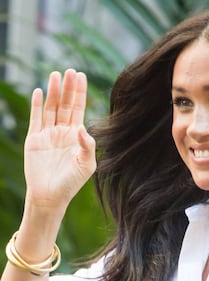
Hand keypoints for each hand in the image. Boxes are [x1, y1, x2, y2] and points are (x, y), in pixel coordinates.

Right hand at [24, 69, 95, 216]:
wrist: (50, 196)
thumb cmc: (72, 182)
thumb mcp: (86, 164)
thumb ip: (87, 145)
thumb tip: (82, 127)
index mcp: (77, 136)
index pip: (79, 109)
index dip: (80, 93)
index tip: (81, 76)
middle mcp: (63, 131)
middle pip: (66, 104)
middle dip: (68, 88)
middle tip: (70, 70)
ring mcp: (48, 134)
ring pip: (51, 108)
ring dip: (54, 92)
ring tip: (55, 75)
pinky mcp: (34, 139)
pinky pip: (36, 118)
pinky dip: (37, 105)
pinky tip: (40, 92)